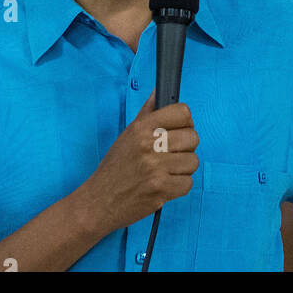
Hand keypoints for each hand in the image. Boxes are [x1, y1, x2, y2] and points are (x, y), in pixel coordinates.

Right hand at [77, 90, 198, 241]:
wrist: (99, 201)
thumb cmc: (114, 167)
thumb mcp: (128, 134)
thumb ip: (147, 113)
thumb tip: (159, 92)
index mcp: (142, 127)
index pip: (183, 112)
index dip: (185, 122)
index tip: (179, 130)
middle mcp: (150, 145)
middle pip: (193, 137)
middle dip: (186, 147)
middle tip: (172, 154)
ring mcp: (156, 168)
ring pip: (193, 161)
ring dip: (183, 168)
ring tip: (167, 171)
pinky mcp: (161, 189)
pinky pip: (188, 183)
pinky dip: (179, 186)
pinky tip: (165, 184)